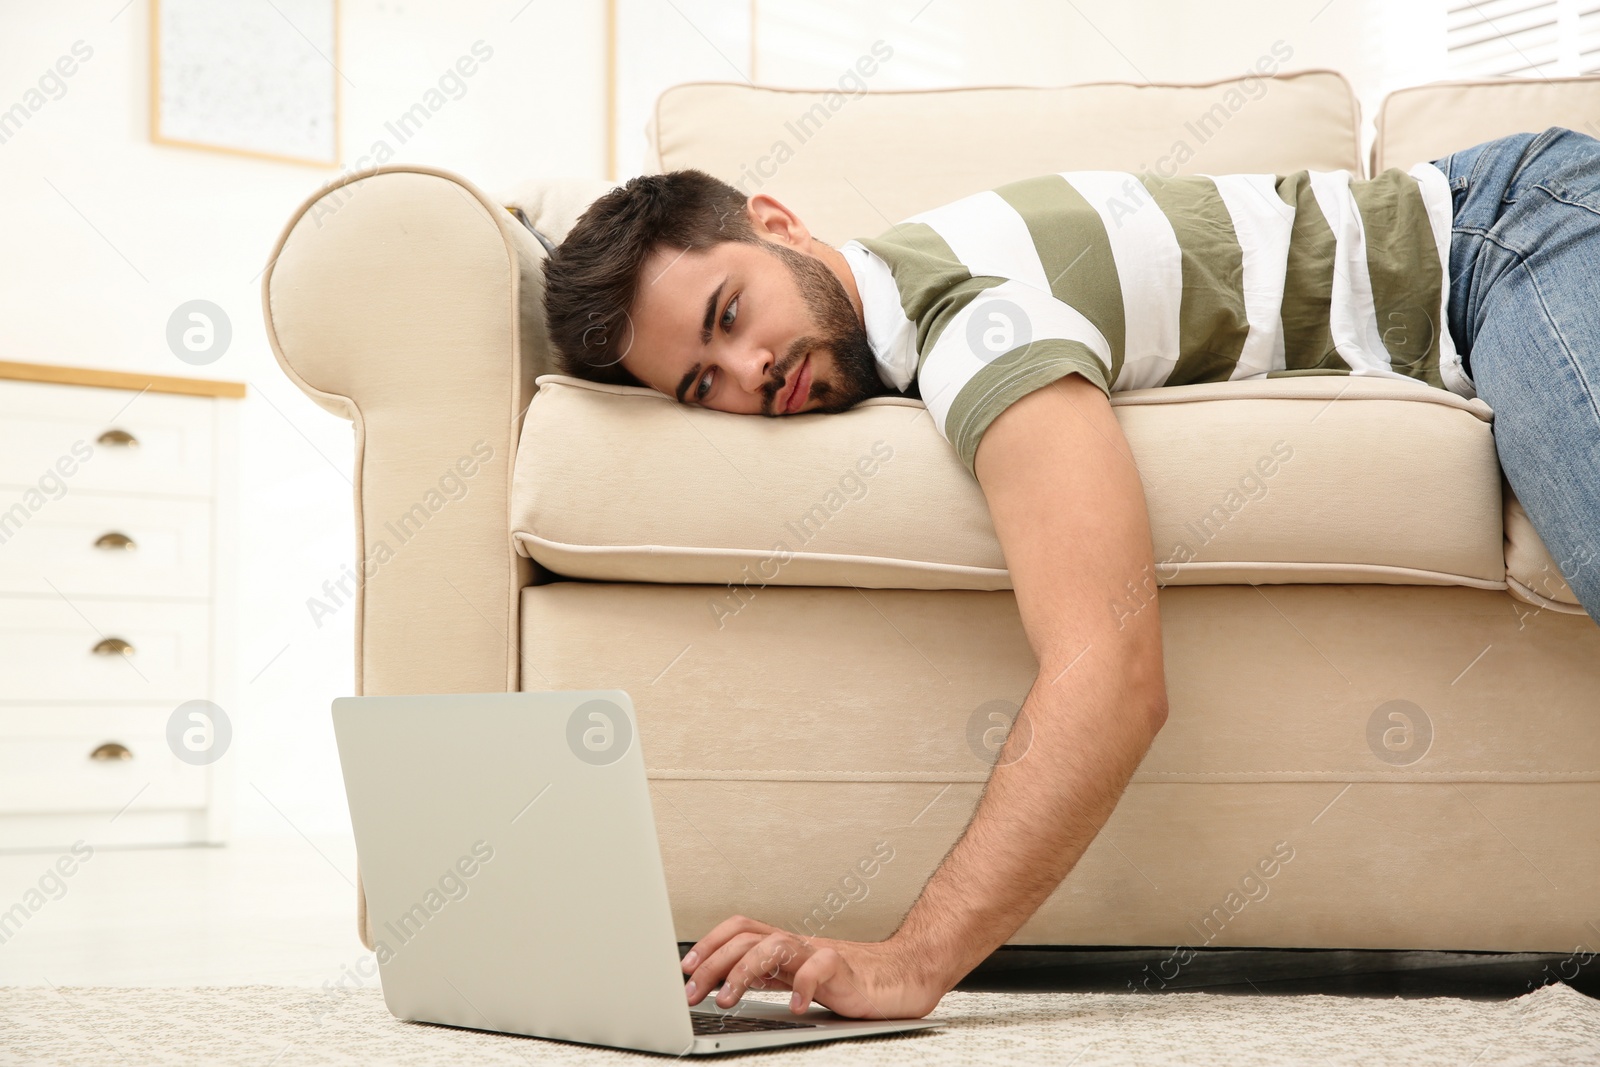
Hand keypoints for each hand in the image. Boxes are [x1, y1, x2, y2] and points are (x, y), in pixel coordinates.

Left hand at [681, 915, 945, 1019]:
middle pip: (748, 938)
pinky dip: (802, 986)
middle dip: (713, 964)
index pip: (740, 929)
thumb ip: (767, 976)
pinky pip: (820, 969)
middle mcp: (799, 944)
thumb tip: (723, 983)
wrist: (902, 977)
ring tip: (728, 1000)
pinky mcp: (845, 969)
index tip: (685, 969)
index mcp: (785, 945)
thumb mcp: (797, 977)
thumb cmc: (851, 979)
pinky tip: (793, 1007)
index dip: (710, 943)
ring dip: (744, 971)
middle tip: (693, 993)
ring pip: (775, 945)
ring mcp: (820, 954)